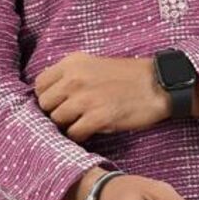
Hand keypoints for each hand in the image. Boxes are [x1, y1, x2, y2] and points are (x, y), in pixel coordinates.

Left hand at [33, 53, 169, 139]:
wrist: (159, 85)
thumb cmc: (128, 77)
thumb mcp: (94, 65)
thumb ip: (70, 75)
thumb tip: (50, 96)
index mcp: (72, 63)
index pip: (40, 85)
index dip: (48, 97)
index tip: (59, 103)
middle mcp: (75, 79)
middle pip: (46, 105)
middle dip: (56, 113)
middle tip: (71, 116)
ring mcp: (86, 99)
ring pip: (58, 120)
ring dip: (68, 125)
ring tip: (83, 123)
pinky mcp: (99, 117)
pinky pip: (74, 133)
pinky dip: (80, 136)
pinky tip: (91, 131)